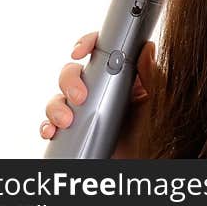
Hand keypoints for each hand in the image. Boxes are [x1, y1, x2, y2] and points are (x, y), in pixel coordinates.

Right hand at [39, 31, 157, 157]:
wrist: (146, 161)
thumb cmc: (158, 129)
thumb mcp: (159, 100)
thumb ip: (153, 75)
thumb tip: (147, 47)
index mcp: (123, 76)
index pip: (101, 51)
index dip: (87, 44)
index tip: (80, 51)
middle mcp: (102, 89)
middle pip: (74, 72)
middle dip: (69, 80)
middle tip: (79, 97)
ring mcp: (87, 109)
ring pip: (59, 97)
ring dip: (56, 106)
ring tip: (67, 121)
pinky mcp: (77, 129)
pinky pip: (52, 123)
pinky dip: (47, 125)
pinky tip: (51, 131)